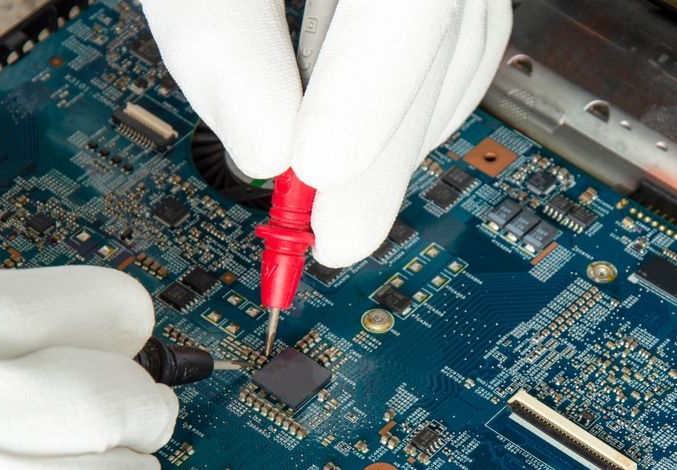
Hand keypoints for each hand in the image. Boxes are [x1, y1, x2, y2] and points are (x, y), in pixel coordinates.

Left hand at [142, 0, 512, 266]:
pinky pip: (454, 24)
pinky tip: (364, 130)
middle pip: (443, 28)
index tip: (313, 171)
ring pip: (459, 38)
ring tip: (339, 192)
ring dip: (400, 127)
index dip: (370, 87)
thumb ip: (218, 28)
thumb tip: (264, 149)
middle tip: (335, 238)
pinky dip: (408, 90)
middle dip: (384, 144)